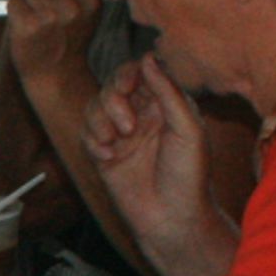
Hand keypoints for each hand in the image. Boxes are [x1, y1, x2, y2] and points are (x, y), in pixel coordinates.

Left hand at [2, 0, 100, 111]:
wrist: (56, 75)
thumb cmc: (69, 35)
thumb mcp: (86, 5)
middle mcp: (73, 6)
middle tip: (44, 7)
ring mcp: (51, 17)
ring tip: (35, 14)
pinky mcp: (29, 26)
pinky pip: (13, 1)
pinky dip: (15, 10)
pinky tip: (25, 25)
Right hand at [79, 55, 214, 252]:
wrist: (172, 219)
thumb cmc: (189, 176)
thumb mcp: (188, 129)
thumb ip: (168, 91)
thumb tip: (149, 56)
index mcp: (166, 104)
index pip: (141, 72)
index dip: (131, 74)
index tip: (132, 86)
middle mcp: (142, 114)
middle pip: (113, 85)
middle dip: (114, 99)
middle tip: (127, 123)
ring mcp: (122, 134)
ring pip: (95, 106)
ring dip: (101, 119)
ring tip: (116, 141)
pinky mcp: (104, 154)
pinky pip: (86, 133)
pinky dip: (92, 140)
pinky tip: (107, 155)